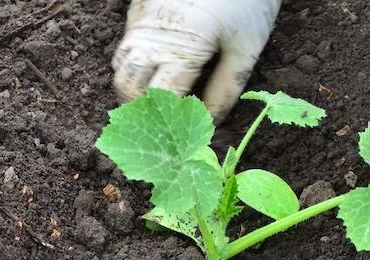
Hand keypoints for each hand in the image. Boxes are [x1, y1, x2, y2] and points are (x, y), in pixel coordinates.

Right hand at [112, 0, 280, 121]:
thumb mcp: (247, 51)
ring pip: (120, 65)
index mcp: (181, 48)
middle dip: (142, 109)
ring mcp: (140, 19)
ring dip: (135, 87)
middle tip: (165, 126)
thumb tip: (209, 125)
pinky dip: (137, 64)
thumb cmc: (248, 2)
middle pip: (128, 86)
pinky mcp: (138, 7)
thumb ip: (226, 91)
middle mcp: (151, 34)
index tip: (182, 136)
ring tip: (161, 104)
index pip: (161, 100)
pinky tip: (161, 71)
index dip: (169, 123)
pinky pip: (127, 44)